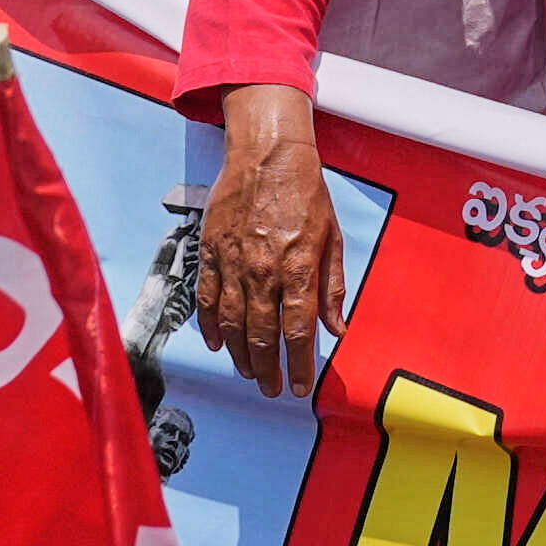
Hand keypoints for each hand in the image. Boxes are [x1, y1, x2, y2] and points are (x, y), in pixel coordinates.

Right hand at [188, 87, 344, 390]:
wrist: (266, 154)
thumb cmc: (306, 193)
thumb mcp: (332, 236)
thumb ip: (332, 286)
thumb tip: (337, 329)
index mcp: (299, 267)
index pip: (298, 330)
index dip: (300, 364)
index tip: (301, 387)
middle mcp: (264, 270)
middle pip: (263, 335)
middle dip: (269, 369)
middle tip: (272, 390)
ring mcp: (234, 263)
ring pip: (233, 323)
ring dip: (240, 354)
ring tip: (249, 374)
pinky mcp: (211, 252)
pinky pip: (208, 298)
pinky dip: (211, 325)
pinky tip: (217, 344)